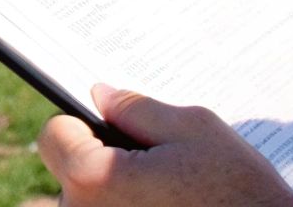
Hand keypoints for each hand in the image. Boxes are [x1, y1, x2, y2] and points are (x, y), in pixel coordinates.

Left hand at [38, 83, 292, 206]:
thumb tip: (101, 95)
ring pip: (88, 202)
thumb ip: (138, 108)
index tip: (109, 126)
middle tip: (151, 164)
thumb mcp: (193, 130)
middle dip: (100, 160)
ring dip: (115, 192)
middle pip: (68, 172)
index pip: (54, 134)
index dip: (82, 123)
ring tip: (166, 192)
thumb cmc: (238, 191)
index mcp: (94, 178)